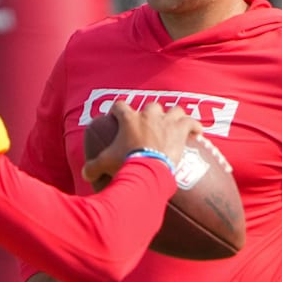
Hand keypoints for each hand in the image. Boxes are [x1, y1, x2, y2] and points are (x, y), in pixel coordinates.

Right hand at [81, 101, 201, 182]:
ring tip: (175, 124)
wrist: (148, 168)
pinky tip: (198, 132)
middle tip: (150, 124)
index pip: (120, 106)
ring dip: (174, 116)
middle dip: (151, 113)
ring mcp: (166, 121)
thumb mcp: (104, 164)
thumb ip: (92, 167)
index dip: (118, 110)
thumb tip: (84, 175)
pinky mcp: (180, 130)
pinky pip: (192, 122)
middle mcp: (148, 115)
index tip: (118, 116)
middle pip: (151, 106)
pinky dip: (195, 127)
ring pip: (174, 109)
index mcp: (128, 119)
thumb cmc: (126, 163)